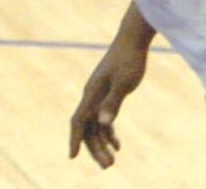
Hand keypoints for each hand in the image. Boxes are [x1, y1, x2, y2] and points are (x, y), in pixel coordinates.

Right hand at [68, 33, 149, 168]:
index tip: (72, 157)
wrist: (133, 39)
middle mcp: (92, 95)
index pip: (78, 120)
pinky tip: (117, 144)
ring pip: (95, 125)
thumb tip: (103, 123)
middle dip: (95, 148)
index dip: (74, 139)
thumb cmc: (129, 59)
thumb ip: (113, 103)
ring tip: (113, 161)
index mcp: (92, 93)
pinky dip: (108, 132)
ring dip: (102, 143)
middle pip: (87, 127)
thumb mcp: (124, 83)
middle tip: (109, 166)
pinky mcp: (108, 93)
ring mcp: (99, 94)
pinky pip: (103, 118)